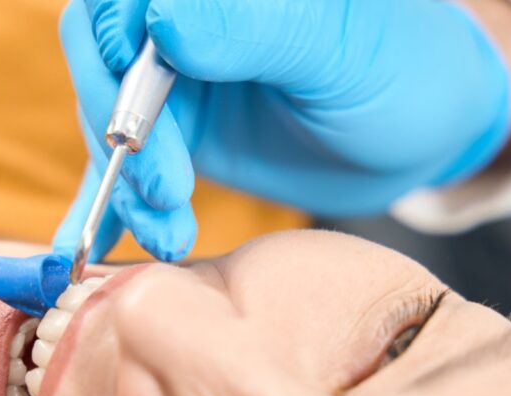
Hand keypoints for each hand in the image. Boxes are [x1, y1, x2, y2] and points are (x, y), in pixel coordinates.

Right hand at [56, 0, 510, 260]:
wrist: (423, 131)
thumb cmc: (400, 71)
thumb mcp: (336, 50)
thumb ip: (255, 27)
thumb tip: (162, 21)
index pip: (118, 5)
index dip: (114, 66)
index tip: (137, 133)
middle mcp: (181, 25)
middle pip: (100, 67)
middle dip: (121, 138)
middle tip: (166, 193)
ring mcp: (174, 84)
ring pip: (108, 129)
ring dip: (126, 188)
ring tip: (170, 237)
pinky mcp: (177, 139)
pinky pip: (125, 170)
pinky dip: (106, 210)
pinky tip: (87, 254)